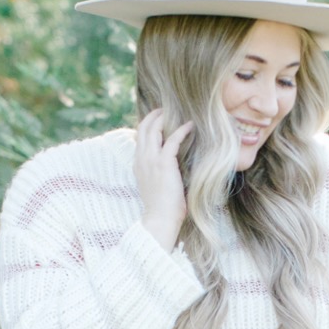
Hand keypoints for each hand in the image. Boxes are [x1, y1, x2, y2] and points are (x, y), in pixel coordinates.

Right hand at [135, 108, 192, 250]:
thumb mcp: (155, 186)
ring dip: (164, 117)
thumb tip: (170, 166)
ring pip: (154, 129)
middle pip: (143, 127)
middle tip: (165, 109)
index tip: (158, 119)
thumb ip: (158, 172)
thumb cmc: (162, 208)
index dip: (147, 125)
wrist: (160, 219)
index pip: (139, 137)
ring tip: (176, 111)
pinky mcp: (164, 163)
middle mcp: (141, 159)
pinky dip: (182, 130)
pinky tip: (190, 125)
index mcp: (138, 164)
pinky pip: (172, 139)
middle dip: (153, 115)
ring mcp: (151, 160)